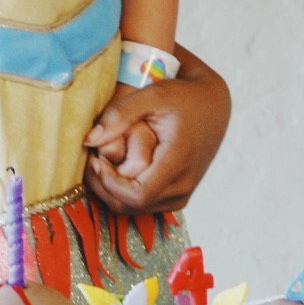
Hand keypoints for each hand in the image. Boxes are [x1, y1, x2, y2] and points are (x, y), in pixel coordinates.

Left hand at [83, 44, 230, 216]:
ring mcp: (183, 193)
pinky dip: (125, 194)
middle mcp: (184, 184)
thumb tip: (89, 140)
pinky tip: (116, 171)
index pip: (138, 195)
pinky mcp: (180, 194)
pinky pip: (147, 205)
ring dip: (112, 192)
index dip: (110, 184)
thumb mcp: (153, 95)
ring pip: (137, 210)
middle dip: (105, 187)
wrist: (214, 105)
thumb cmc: (184, 96)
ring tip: (101, 164)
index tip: (95, 160)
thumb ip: (120, 114)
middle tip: (91, 161)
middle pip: (133, 206)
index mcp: (178, 162)